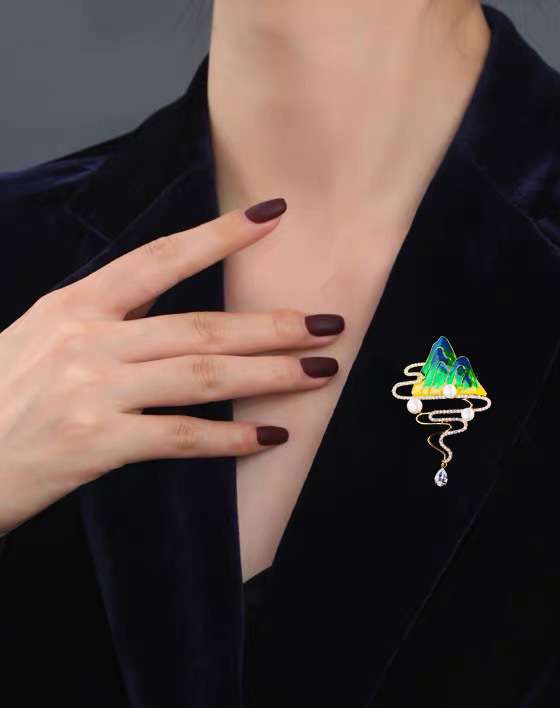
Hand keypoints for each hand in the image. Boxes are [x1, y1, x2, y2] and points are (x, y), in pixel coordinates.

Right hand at [0, 198, 343, 537]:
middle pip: (201, 325)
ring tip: (319, 371)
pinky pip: (179, 436)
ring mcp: (91, 391)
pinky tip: (271, 437)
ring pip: (201, 376)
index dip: (220, 237)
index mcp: (75, 305)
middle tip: (330, 324)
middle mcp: (87, 340)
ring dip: (269, 374)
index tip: (272, 215)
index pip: (159, 259)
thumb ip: (107, 318)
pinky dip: (229, 439)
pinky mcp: (94, 444)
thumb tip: (169, 305)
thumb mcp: (44, 336)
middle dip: (272, 325)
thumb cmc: (1, 396)